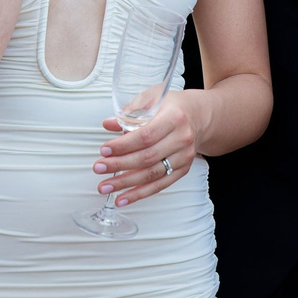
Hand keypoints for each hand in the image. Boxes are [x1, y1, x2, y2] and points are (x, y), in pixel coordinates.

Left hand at [95, 89, 209, 205]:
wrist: (198, 116)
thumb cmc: (172, 106)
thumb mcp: (152, 99)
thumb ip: (130, 111)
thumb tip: (108, 124)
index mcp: (174, 117)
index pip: (145, 135)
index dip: (123, 145)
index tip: (104, 150)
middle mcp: (181, 138)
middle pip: (147, 157)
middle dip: (119, 165)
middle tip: (99, 168)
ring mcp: (184, 156)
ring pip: (152, 174)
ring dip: (126, 183)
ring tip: (104, 187)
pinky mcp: (183, 170)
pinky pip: (159, 185)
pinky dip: (139, 194)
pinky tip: (122, 198)